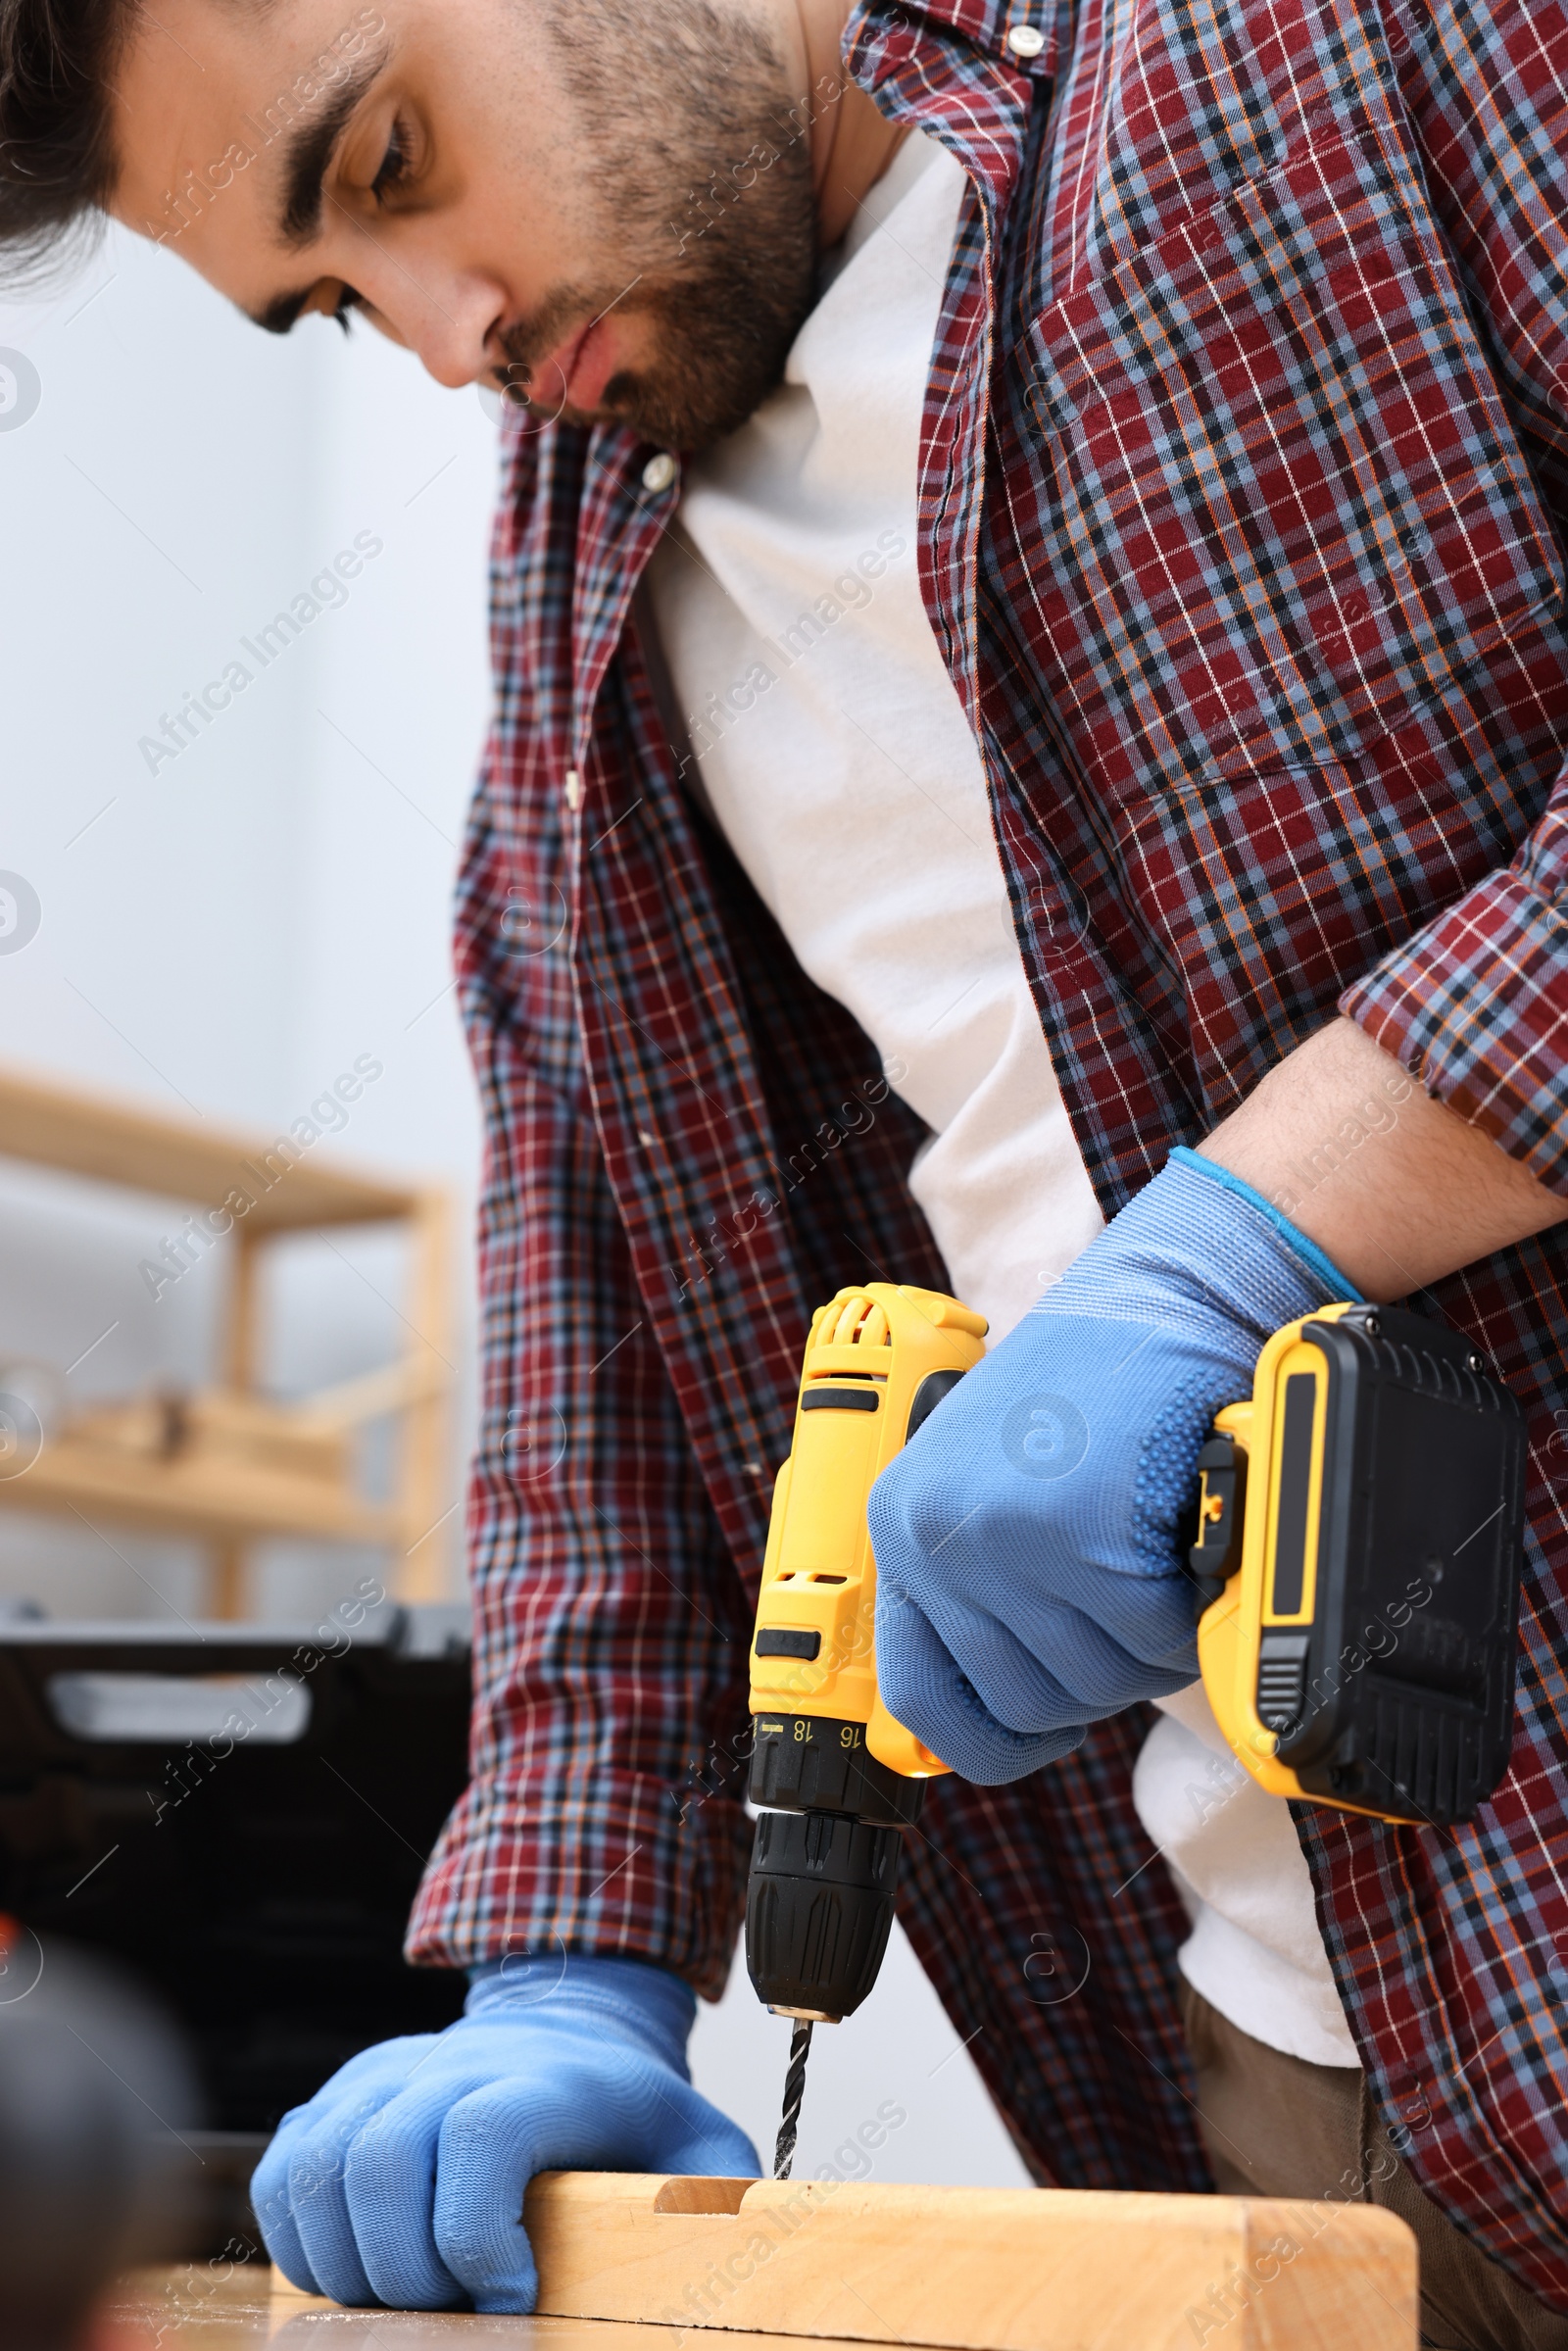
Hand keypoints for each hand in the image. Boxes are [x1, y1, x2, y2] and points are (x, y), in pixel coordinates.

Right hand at [251, 1955, 757, 2312]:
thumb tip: (738, 2251)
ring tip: (411, 2304)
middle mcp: (452, 2062)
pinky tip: (359, 2275)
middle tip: (456, 2314)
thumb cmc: (631, 2116)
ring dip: (351, 2266)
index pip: (481, 2133)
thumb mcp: (697, 2147)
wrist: (566, 2032)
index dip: (477, 2234)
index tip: (510, 2299)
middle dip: (409, 2273)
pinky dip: (302, 2243)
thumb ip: (716, 2198)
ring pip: (320, 2169)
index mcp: (545, 2078)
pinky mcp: (338, 2097)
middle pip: (383, 2160)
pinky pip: (285, 2174)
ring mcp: (385, 2074)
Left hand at [868, 1151, 1354, 1781]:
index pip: (918, 1697)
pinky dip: (1187, 1610)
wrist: (1167, 1298)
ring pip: (1098, 1682)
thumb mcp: (998, 1483)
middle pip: (1030, 1704)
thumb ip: (982, 1588)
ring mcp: (1002, 1536)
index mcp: (903, 1526)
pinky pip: (1153, 1640)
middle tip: (1134, 1600)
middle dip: (1100, 1675)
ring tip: (1156, 1558)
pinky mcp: (1081, 1533)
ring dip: (1149, 1642)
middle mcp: (934, 1535)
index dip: (989, 1737)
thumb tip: (983, 1729)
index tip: (1043, 1731)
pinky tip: (1183, 1543)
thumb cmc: (1097, 1396)